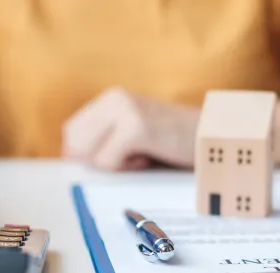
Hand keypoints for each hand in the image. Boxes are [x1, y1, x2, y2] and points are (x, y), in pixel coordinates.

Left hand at [62, 87, 198, 170]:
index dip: (85, 154)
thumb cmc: (171, 143)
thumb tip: (68, 155)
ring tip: (141, 153)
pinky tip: (148, 156)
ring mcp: (124, 110)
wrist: (211, 139)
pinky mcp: (135, 127)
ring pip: (90, 154)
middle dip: (98, 160)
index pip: (71, 132)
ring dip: (113, 164)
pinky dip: (127, 168)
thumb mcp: (131, 133)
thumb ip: (100, 139)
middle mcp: (115, 98)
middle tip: (130, 155)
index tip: (115, 156)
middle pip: (74, 143)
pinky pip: (108, 161)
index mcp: (110, 97)